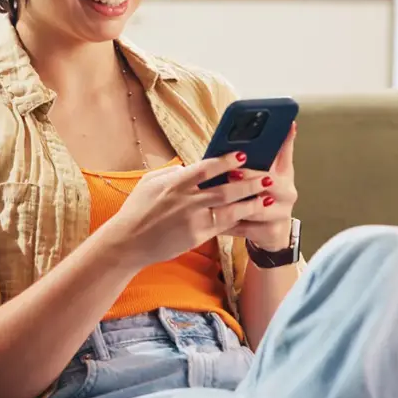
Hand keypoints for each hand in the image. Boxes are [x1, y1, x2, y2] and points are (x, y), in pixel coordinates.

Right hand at [101, 151, 274, 268]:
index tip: (243, 155)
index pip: (206, 168)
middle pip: (225, 188)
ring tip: (268, 196)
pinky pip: (223, 226)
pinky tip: (252, 215)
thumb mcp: (150, 183)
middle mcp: (186, 199)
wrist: (128, 242)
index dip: (226, 161)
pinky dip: (240, 220)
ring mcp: (193, 219)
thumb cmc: (137, 210)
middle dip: (249, 182)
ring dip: (251, 202)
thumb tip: (188, 166)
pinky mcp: (196, 236)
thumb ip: (171, 173)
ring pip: (229, 208)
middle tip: (267, 176)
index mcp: (175, 182)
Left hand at [223, 122, 297, 250]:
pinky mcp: (268, 233)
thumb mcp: (276, 172)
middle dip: (248, 178)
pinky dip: (226, 223)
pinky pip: (243, 227)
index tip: (245, 152)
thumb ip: (279, 149)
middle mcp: (287, 195)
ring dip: (235, 202)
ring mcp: (280, 215)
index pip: (283, 157)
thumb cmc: (269, 194)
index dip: (268, 149)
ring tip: (215, 197)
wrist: (274, 231)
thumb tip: (290, 124)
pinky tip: (209, 219)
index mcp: (286, 175)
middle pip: (269, 184)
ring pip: (255, 208)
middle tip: (230, 172)